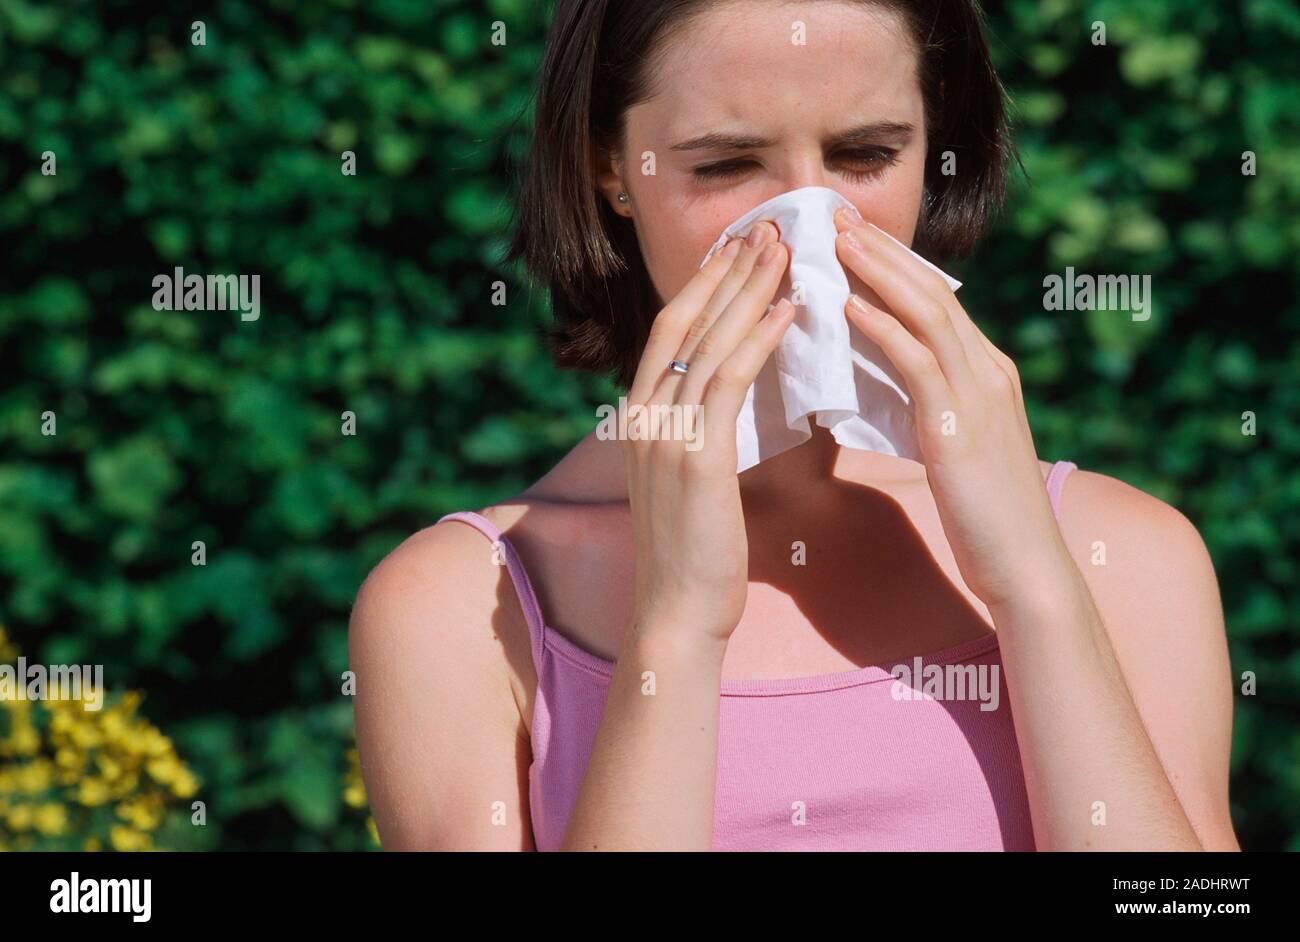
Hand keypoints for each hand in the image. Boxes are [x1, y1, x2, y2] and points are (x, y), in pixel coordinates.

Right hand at [623, 222, 792, 644]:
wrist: (679, 612)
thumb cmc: (696, 553)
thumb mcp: (691, 481)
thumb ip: (703, 433)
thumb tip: (739, 398)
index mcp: (639, 418)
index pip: (670, 332)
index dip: (703, 285)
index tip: (738, 248)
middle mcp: (643, 415)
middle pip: (684, 321)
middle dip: (726, 270)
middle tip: (767, 227)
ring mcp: (664, 433)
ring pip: (707, 340)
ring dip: (748, 289)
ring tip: (785, 249)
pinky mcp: (695, 455)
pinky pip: (730, 380)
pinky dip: (759, 338)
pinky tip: (790, 309)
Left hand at [833, 206, 1068, 608]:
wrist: (1026, 565)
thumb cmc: (986, 515)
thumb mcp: (958, 447)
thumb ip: (931, 408)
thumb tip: (887, 386)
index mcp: (988, 373)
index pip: (939, 302)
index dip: (897, 264)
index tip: (857, 235)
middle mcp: (988, 370)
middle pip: (932, 292)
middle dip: (884, 251)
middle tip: (840, 215)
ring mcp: (979, 393)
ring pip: (926, 313)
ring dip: (878, 272)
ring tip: (837, 241)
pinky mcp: (958, 425)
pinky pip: (917, 362)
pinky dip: (882, 328)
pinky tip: (848, 306)